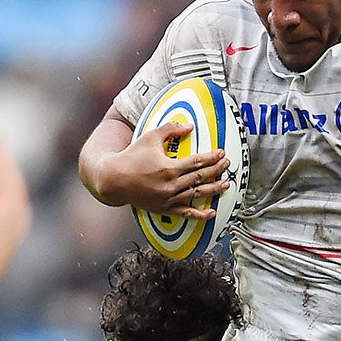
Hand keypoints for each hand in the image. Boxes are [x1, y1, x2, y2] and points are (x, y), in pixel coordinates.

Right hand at [92, 121, 229, 217]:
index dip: (212, 158)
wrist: (114, 179)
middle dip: (216, 170)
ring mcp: (167, 199)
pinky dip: (199, 214)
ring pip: (196, 194)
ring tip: (226, 184)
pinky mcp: (164, 209)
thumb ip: (171, 129)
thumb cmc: (131, 156)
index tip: (222, 153)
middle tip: (227, 164)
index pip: (197, 162)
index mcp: (168, 167)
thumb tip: (189, 126)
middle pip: (200, 177)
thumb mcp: (150, 137)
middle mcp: (170, 185)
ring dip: (213, 190)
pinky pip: (185, 213)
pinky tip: (211, 213)